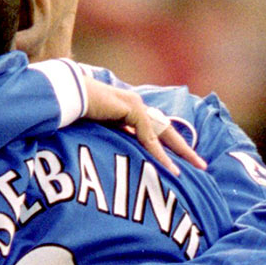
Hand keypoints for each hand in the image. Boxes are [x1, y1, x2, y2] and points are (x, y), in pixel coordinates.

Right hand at [83, 78, 206, 175]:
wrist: (65, 96)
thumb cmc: (75, 112)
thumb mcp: (98, 128)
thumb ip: (112, 137)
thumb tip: (121, 154)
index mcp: (128, 110)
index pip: (154, 129)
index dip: (167, 145)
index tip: (179, 160)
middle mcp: (136, 105)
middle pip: (167, 130)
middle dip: (184, 148)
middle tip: (201, 164)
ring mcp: (135, 104)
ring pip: (162, 133)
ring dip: (178, 152)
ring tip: (190, 168)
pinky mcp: (131, 108)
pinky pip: (148, 135)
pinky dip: (158, 152)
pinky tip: (168, 166)